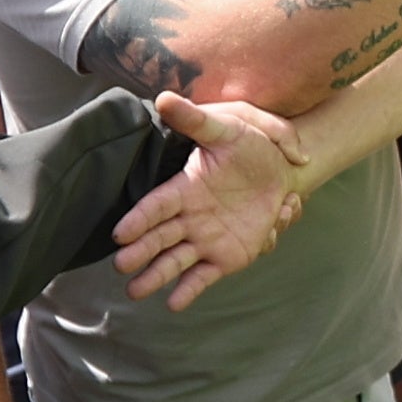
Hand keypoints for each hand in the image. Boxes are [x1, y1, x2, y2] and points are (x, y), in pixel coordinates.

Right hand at [116, 95, 313, 307]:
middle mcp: (189, 217)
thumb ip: (196, 120)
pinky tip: (173, 304)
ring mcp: (204, 239)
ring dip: (155, 275)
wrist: (282, 170)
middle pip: (158, 237)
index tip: (120, 232)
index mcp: (185, 188)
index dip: (139, 218)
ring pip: (174, 260)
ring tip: (135, 291)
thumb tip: (163, 98)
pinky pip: (202, 276)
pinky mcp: (224, 257)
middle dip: (140, 250)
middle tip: (120, 266)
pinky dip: (188, 290)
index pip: (156, 205)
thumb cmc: (251, 145)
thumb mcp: (227, 129)